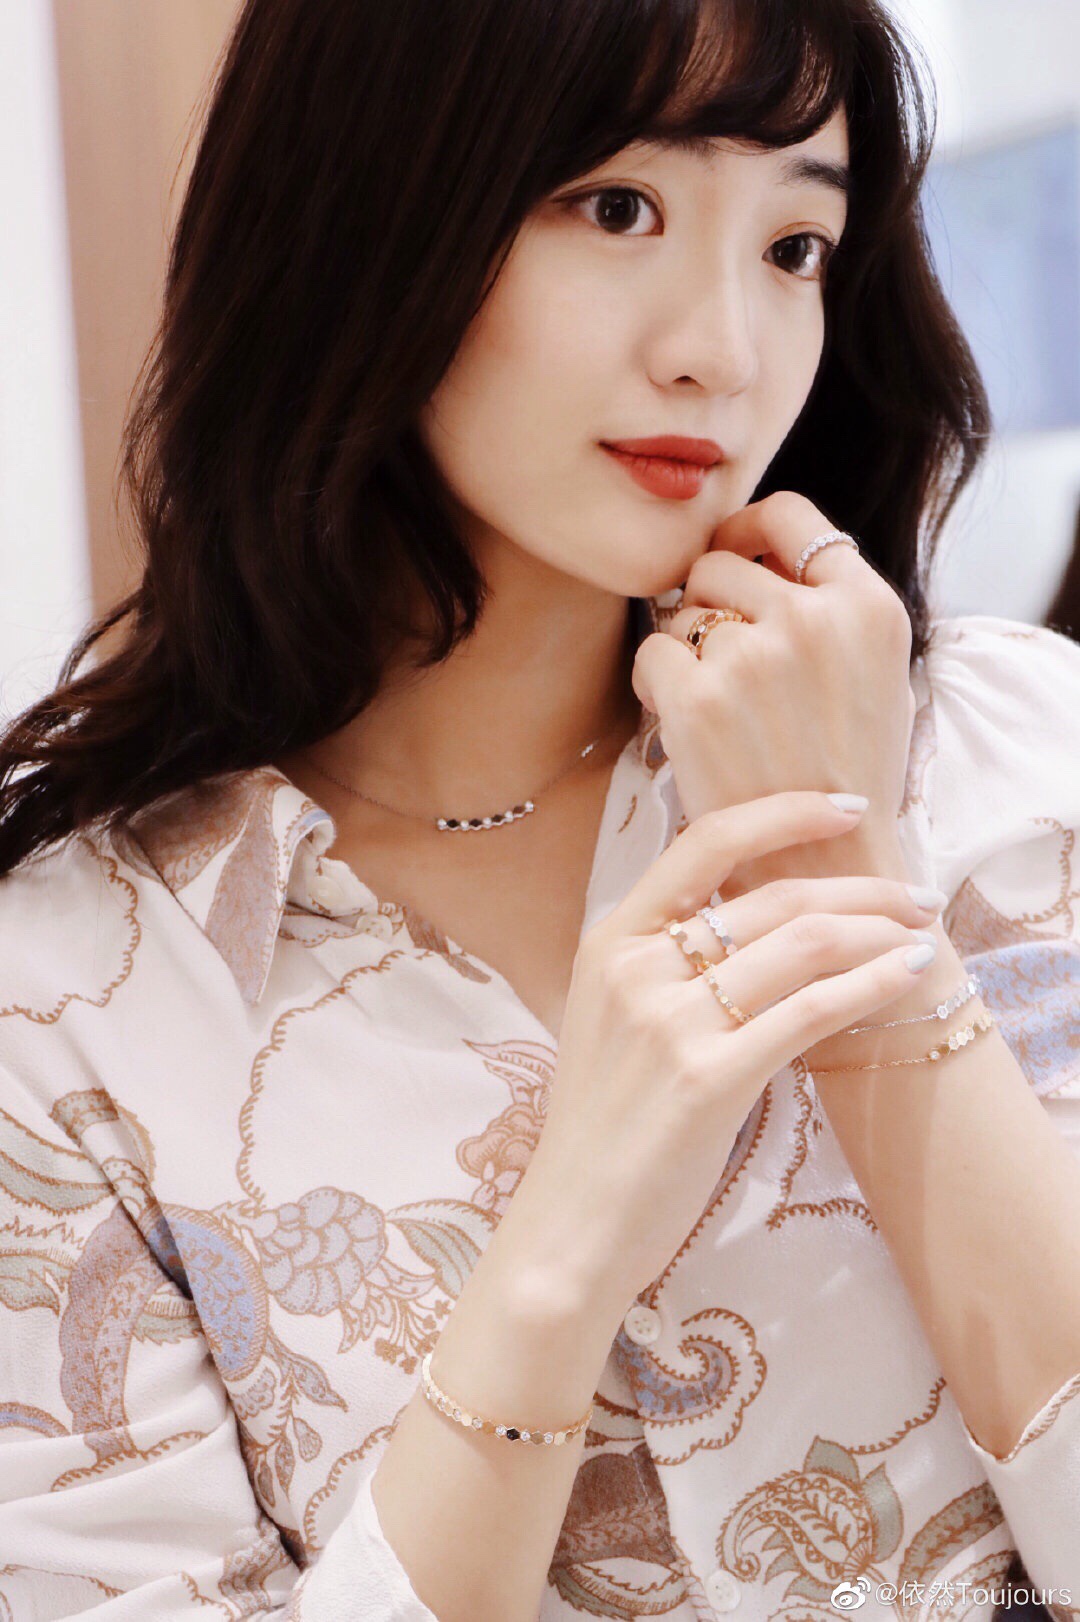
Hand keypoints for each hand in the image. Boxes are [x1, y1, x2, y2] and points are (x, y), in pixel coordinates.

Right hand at [520, 790, 940, 1318]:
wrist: (575, 1220)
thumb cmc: (607, 1125)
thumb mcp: (617, 1018)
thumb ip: (671, 961)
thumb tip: (766, 917)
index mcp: (610, 940)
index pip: (703, 841)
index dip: (783, 812)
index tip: (845, 807)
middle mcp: (635, 967)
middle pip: (771, 897)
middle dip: (860, 888)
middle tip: (914, 896)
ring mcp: (668, 1021)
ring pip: (799, 944)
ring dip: (876, 932)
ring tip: (918, 936)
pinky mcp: (706, 1078)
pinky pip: (808, 1011)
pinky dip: (868, 986)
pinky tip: (903, 977)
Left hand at [630, 492, 917, 892]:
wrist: (828, 863)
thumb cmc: (847, 775)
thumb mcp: (878, 674)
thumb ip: (834, 609)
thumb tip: (765, 556)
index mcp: (868, 606)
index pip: (792, 517)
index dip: (749, 529)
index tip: (732, 550)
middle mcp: (813, 618)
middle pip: (723, 564)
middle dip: (711, 603)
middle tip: (721, 659)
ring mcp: (753, 655)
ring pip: (685, 611)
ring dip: (688, 649)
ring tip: (717, 705)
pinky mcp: (698, 696)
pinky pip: (653, 651)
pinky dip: (657, 681)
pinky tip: (682, 718)